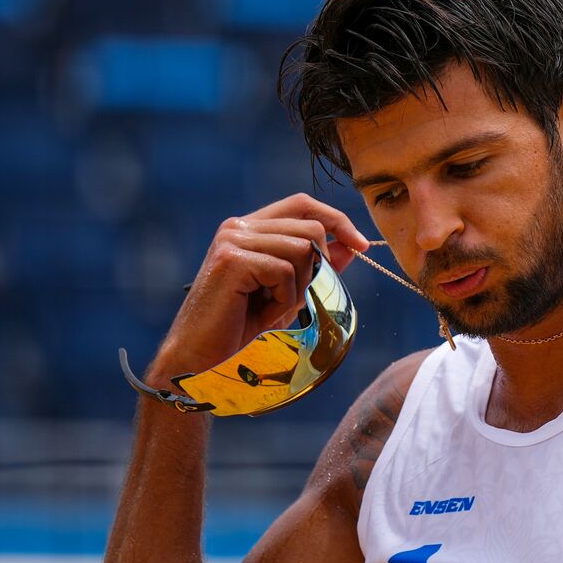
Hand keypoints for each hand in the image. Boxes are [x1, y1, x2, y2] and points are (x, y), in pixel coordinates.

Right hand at [148, 193, 368, 380]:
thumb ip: (317, 266)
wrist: (201, 358)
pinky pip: (285, 271)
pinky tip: (260, 312)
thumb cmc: (241, 329)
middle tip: (290, 301)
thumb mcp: (289, 293)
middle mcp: (238, 225)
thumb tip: (352, 244)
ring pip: (302, 250)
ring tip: (270, 308)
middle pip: (310, 229)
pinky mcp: (232, 260)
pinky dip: (283, 298)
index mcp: (250, 227)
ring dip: (297, 288)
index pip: (302, 204)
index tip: (361, 244)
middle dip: (316, 269)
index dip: (336, 219)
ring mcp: (233, 239)